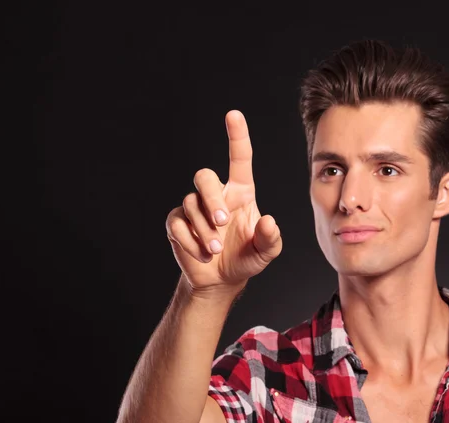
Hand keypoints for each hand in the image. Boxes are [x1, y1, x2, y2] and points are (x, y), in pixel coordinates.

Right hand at [165, 110, 282, 297]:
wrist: (221, 280)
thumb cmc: (246, 259)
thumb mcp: (265, 252)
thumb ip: (271, 238)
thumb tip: (269, 221)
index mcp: (240, 194)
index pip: (239, 160)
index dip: (237, 136)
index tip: (233, 115)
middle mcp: (216, 196)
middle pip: (204, 177)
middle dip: (211, 198)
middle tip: (221, 221)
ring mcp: (194, 209)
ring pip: (190, 203)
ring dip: (204, 229)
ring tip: (215, 250)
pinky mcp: (178, 224)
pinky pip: (177, 223)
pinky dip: (190, 241)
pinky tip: (202, 255)